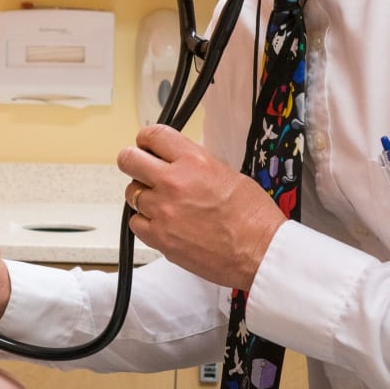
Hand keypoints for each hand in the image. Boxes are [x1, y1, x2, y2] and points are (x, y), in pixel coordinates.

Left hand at [118, 125, 284, 291]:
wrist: (260, 252)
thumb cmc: (253, 217)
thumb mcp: (227, 173)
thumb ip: (195, 165)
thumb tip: (176, 162)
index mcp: (194, 161)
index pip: (153, 135)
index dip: (147, 140)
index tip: (147, 145)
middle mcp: (173, 182)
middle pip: (129, 160)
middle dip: (133, 162)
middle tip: (142, 169)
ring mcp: (163, 211)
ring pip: (132, 193)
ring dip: (143, 195)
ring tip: (163, 202)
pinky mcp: (159, 238)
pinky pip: (136, 223)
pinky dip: (145, 221)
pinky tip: (163, 222)